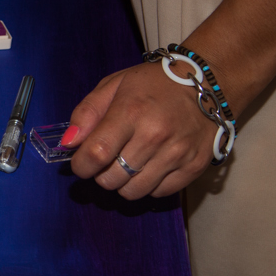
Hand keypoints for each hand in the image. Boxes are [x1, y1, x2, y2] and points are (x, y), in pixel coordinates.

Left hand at [63, 61, 216, 198]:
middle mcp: (156, 136)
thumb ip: (86, 113)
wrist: (208, 82)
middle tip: (106, 160)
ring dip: (122, 183)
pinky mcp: (195, 166)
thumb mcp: (113, 86)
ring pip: (133, 191)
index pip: (96, 154)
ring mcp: (178, 153)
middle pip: (112, 178)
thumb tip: (68, 143)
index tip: (81, 163)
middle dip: (100, 174)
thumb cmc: (153, 84)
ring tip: (127, 164)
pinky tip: (149, 166)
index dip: (81, 166)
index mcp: (131, 112)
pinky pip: (159, 193)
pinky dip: (148, 185)